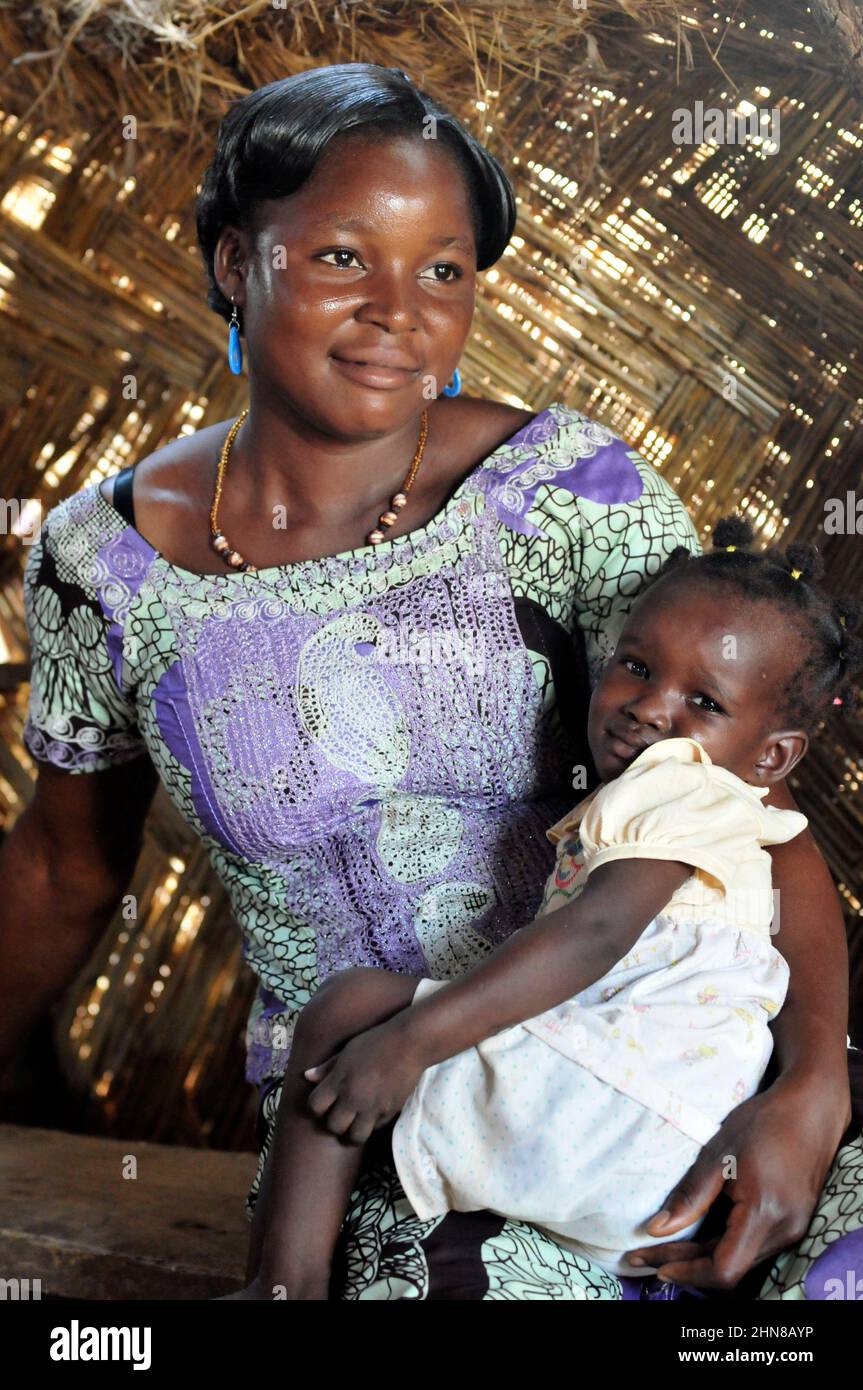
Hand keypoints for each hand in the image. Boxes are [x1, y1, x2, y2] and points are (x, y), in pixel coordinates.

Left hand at [304, 1017, 426, 1144]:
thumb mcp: (347, 1050)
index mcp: (339, 1080)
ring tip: (354, 1123)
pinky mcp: (389, 1112)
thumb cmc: (375, 1041)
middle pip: (333, 1126)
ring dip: (352, 1132)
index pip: (315, 1106)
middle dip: (333, 1123)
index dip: (316, 1107)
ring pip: (354, 1137)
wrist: (408, 1044)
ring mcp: (372, 1107)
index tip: (323, 1104)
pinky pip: (374, 1129)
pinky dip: (371, 1125)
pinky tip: (371, 1115)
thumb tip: (307, 1077)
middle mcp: (353, 1097)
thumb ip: (327, 1067)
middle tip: (339, 1115)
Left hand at [627, 1071, 850, 1288]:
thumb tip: (656, 1229)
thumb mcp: (719, 1153)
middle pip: (730, 1267)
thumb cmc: (763, 1123)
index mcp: (764, 1213)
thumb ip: (690, 1195)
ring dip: (702, 1258)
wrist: (810, 1109)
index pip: (724, 1268)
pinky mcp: (792, 1224)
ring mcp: (792, 1230)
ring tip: (664, 1250)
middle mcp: (784, 1231)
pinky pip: (751, 1247)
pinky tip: (696, 1239)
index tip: (654, 1264)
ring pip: (740, 1260)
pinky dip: (721, 1246)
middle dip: (686, 1265)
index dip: (688, 1272)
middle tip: (644, 1256)